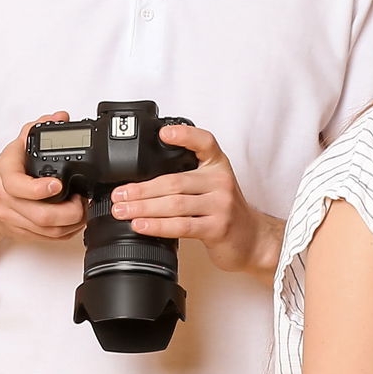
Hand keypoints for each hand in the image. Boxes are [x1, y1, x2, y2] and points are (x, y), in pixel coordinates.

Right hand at [0, 112, 86, 242]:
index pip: (18, 186)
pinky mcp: (23, 233)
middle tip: (82, 200)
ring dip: (72, 222)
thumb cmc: (4, 173)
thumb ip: (36, 129)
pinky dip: (67, 231)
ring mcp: (13, 219)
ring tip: (83, 208)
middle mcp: (6, 200)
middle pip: (41, 215)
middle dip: (70, 210)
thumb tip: (59, 117)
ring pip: (48, 230)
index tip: (58, 185)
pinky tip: (75, 220)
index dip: (40, 189)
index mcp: (4, 176)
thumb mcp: (16, 148)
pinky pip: (49, 238)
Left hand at [110, 123, 281, 273]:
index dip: (185, 135)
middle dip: (141, 189)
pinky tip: (141, 226)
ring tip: (123, 211)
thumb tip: (139, 181)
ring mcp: (221, 205)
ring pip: (175, 204)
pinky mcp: (218, 228)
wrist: (253, 240)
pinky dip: (157, 225)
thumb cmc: (225, 212)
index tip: (163, 134)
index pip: (204, 142)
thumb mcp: (212, 186)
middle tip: (119, 195)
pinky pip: (182, 225)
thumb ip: (187, 177)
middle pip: (175, 181)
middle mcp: (222, 181)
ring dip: (143, 208)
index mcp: (218, 165)